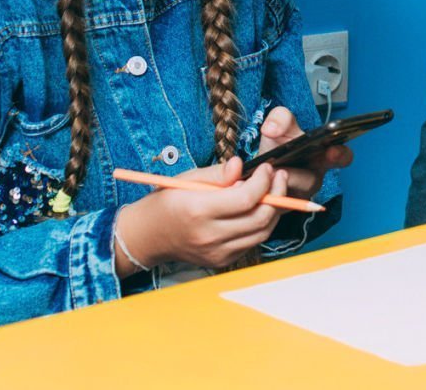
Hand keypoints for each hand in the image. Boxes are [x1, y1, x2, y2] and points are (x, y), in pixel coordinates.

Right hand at [115, 157, 283, 272]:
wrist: (146, 237)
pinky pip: (252, 242)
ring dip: (274, 210)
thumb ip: (217, 173)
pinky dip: (261, 225)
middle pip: (260, 218)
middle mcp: (209, 236)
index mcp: (198, 211)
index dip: (263, 181)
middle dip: (277, 194)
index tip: (267, 167)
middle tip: (279, 177)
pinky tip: (258, 208)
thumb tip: (241, 165)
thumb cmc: (166, 203)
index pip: (246, 199)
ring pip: (262, 232)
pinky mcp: (222, 261)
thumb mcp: (186, 179)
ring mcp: (217, 252)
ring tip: (273, 190)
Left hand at [255, 105, 352, 200]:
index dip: (340, 155)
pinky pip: (272, 205)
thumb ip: (280, 118)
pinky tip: (252, 184)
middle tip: (281, 171)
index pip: (342, 157)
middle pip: (310, 180)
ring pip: (287, 194)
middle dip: (295, 176)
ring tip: (261, 173)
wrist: (260, 169)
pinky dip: (260, 193)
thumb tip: (271, 128)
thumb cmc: (278, 147)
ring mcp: (299, 196)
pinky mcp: (282, 210)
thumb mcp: (280, 127)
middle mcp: (314, 178)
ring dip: (272, 184)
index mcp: (322, 156)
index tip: (332, 151)